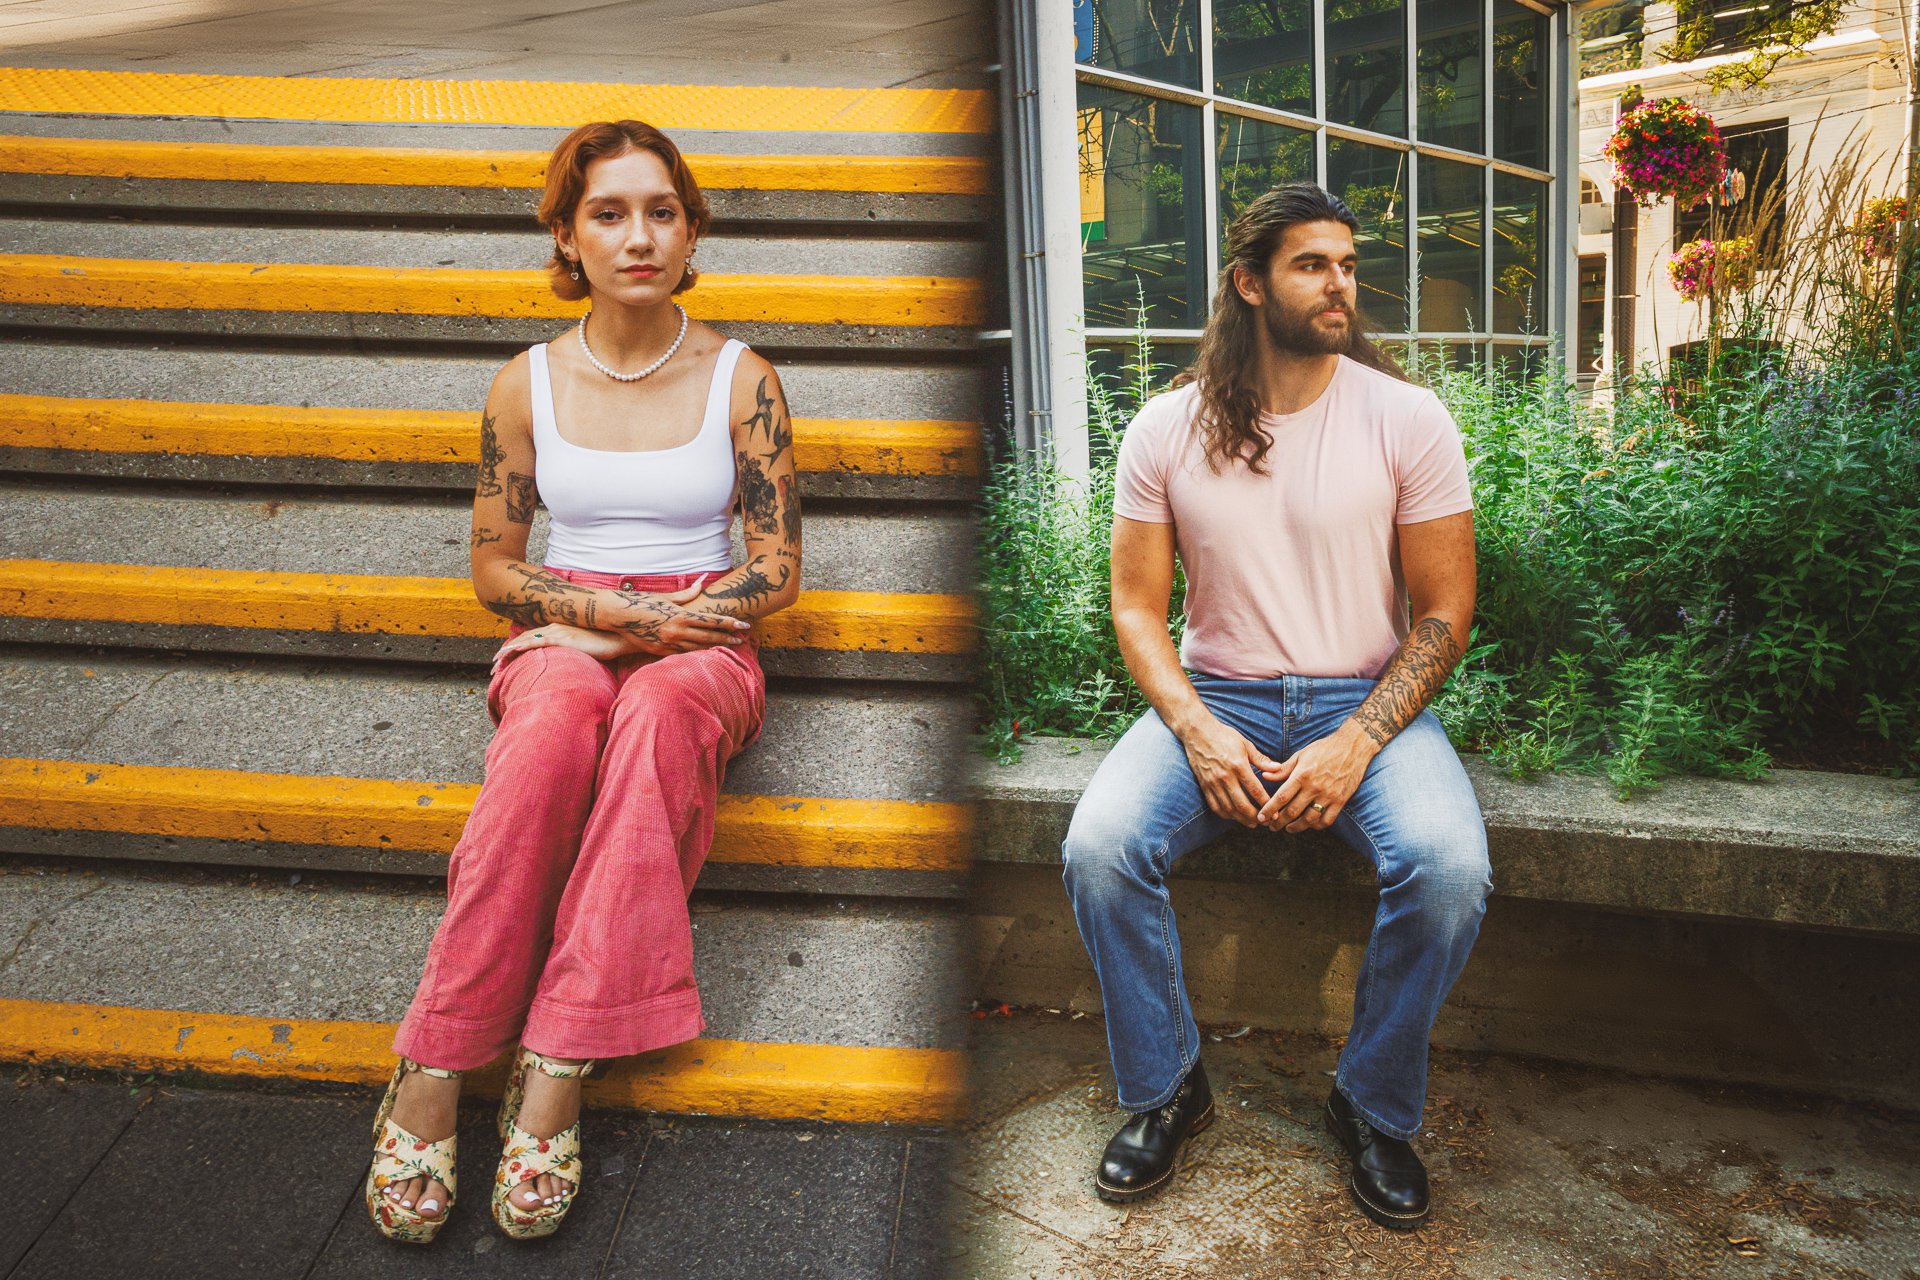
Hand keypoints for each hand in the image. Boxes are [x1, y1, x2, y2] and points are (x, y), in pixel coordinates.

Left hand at [491, 622, 629, 673]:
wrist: (619, 636)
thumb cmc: (606, 643)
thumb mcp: (584, 649)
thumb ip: (572, 652)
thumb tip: (566, 665)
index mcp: (558, 629)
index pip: (531, 638)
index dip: (515, 648)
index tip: (503, 660)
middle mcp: (554, 627)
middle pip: (523, 639)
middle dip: (506, 652)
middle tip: (492, 666)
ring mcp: (557, 631)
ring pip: (525, 640)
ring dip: (508, 651)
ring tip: (495, 663)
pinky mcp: (562, 638)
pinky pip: (537, 642)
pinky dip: (522, 646)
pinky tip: (511, 652)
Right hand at [616, 577, 752, 656]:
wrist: (618, 616)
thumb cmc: (642, 602)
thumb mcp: (666, 597)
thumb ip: (687, 593)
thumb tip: (703, 581)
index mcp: (681, 616)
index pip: (712, 621)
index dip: (730, 623)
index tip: (744, 625)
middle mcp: (677, 632)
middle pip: (709, 637)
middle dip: (727, 638)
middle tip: (742, 639)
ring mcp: (668, 644)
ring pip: (697, 648)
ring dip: (714, 647)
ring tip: (728, 646)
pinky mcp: (659, 651)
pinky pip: (682, 653)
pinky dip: (695, 653)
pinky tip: (704, 652)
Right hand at [1176, 714, 1281, 827]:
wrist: (1198, 733)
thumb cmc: (1224, 736)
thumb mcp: (1246, 744)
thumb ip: (1261, 760)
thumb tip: (1278, 769)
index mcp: (1239, 766)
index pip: (1256, 791)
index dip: (1267, 804)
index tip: (1275, 812)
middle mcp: (1225, 777)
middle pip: (1242, 805)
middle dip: (1256, 817)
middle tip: (1265, 822)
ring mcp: (1213, 783)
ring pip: (1228, 809)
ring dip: (1241, 819)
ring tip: (1252, 823)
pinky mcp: (1204, 785)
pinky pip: (1215, 806)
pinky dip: (1225, 814)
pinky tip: (1234, 817)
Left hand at [1256, 722, 1376, 832]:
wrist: (1353, 747)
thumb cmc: (1324, 749)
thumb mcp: (1301, 755)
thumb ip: (1283, 769)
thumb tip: (1265, 776)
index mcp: (1302, 774)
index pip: (1282, 797)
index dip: (1269, 810)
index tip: (1261, 817)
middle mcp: (1315, 787)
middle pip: (1293, 811)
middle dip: (1278, 822)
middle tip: (1271, 826)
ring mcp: (1329, 795)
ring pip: (1309, 819)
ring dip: (1296, 827)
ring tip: (1288, 828)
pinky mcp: (1341, 800)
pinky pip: (1327, 820)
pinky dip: (1316, 826)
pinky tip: (1309, 824)